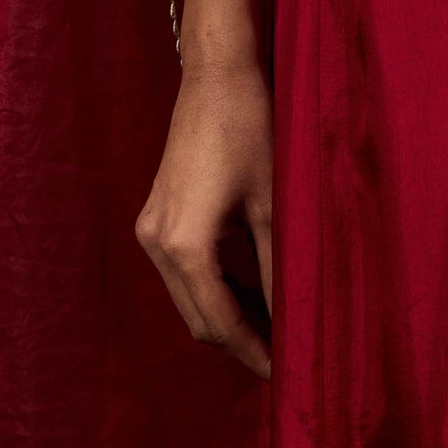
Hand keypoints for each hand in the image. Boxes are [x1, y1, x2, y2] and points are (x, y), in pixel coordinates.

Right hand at [134, 56, 275, 378]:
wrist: (217, 75)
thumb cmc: (252, 129)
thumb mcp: (274, 204)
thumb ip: (278, 269)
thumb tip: (297, 321)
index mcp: (184, 245)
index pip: (219, 321)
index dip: (253, 350)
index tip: (285, 372)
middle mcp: (157, 243)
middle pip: (197, 318)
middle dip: (240, 341)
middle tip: (285, 353)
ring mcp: (150, 229)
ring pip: (188, 297)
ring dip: (228, 315)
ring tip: (276, 324)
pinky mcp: (156, 217)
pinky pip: (182, 272)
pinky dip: (214, 287)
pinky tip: (251, 290)